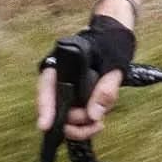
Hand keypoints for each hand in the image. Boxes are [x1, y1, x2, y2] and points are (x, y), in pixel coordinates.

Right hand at [35, 14, 134, 140]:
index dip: (44, 108)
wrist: (117, 36)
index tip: (45, 125)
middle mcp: (60, 79)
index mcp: (61, 65)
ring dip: (82, 124)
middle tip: (93, 125)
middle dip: (73, 122)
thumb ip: (106, 90)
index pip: (47, 88)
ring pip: (67, 115)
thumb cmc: (112, 44)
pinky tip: (98, 121)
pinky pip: (78, 114)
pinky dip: (87, 121)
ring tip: (99, 124)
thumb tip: (93, 116)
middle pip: (56, 108)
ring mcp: (68, 89)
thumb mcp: (114, 65)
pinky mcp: (78, 96)